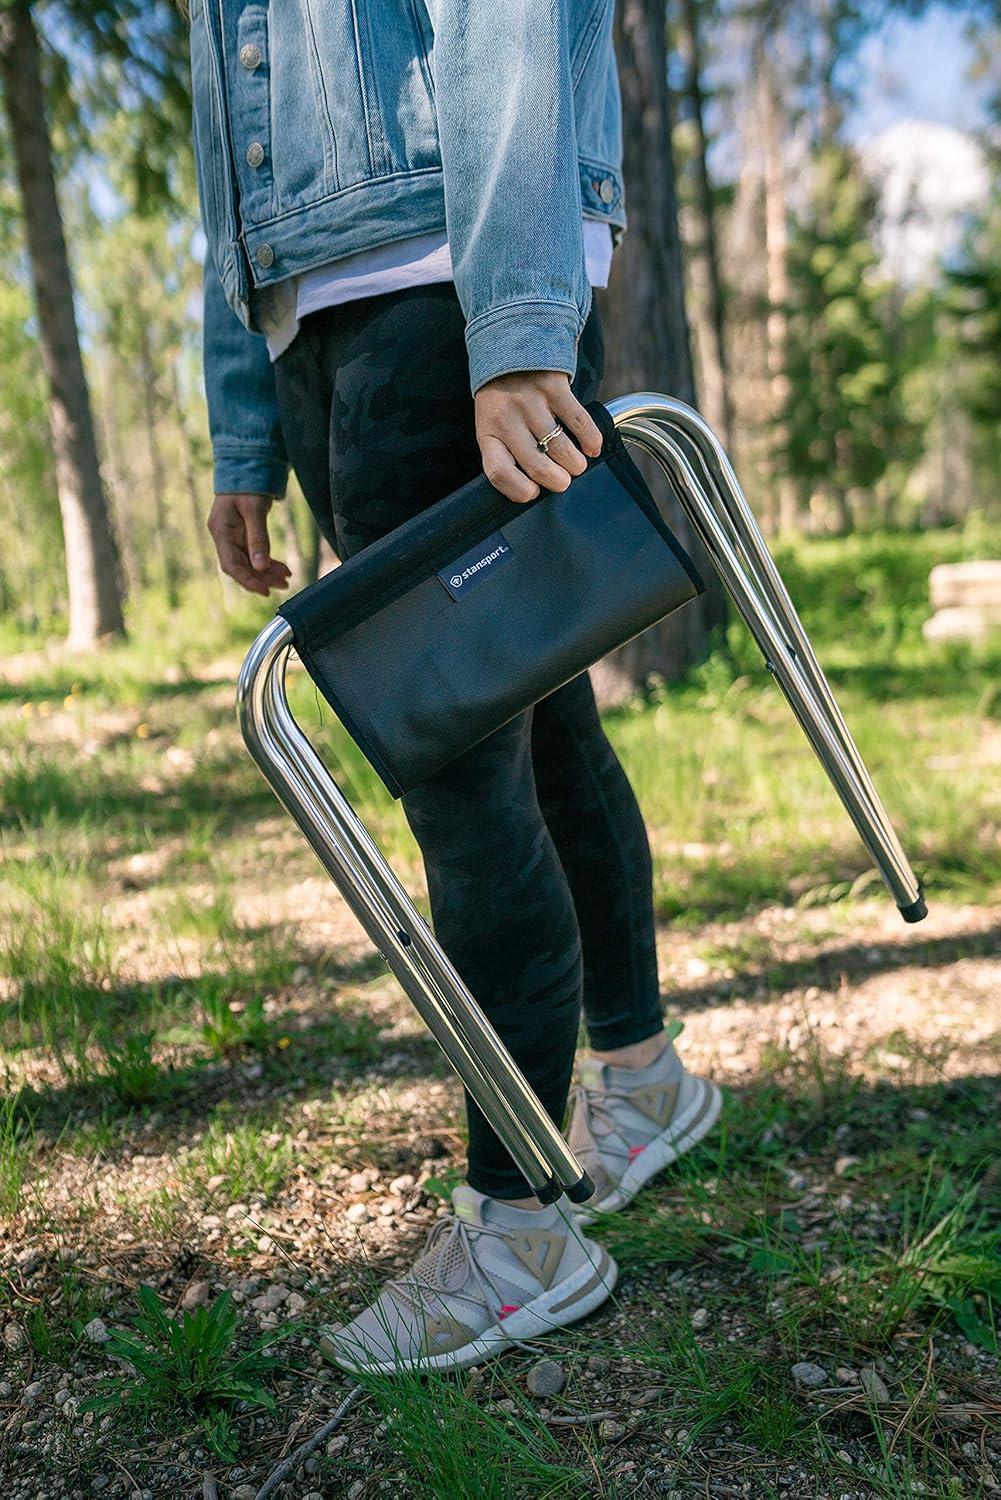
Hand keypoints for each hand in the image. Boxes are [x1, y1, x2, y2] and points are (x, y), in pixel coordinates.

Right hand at [207, 493, 290, 597]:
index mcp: (221, 530)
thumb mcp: (255, 510)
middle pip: (240, 566)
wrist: (246, 465)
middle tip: (284, 584)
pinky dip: (267, 562)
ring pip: (248, 562)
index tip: (266, 590)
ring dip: (267, 572)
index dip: (248, 581)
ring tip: (287, 577)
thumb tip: (260, 568)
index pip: (230, 564)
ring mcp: (232, 536)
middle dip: (262, 578)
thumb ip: (258, 539)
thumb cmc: (247, 484)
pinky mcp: (242, 534)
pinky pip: (253, 554)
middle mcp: (223, 536)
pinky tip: (281, 568)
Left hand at [474, 371, 603, 502]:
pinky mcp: (553, 386)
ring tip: (576, 465)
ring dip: (575, 465)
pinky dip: (590, 440)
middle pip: (537, 465)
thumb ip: (507, 451)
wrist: (510, 345)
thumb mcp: (492, 424)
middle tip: (563, 481)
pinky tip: (591, 447)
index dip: (518, 490)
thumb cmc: (503, 399)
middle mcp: (507, 418)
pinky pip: (579, 422)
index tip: (533, 493)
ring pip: (561, 449)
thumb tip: (535, 486)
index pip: (498, 471)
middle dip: (557, 482)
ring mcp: (530, 401)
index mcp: (488, 433)